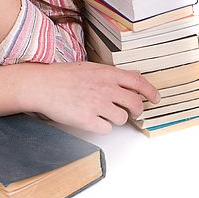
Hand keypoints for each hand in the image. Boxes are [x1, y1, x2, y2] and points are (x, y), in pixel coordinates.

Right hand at [30, 61, 160, 134]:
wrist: (42, 85)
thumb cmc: (63, 76)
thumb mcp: (91, 68)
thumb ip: (111, 74)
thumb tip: (132, 79)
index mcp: (107, 74)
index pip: (138, 82)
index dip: (151, 92)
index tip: (156, 98)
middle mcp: (106, 88)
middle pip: (134, 104)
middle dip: (137, 111)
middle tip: (133, 113)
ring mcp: (98, 105)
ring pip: (121, 119)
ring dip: (115, 118)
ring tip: (101, 112)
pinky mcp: (88, 120)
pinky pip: (106, 129)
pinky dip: (101, 126)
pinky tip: (91, 119)